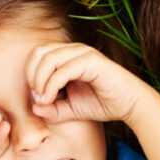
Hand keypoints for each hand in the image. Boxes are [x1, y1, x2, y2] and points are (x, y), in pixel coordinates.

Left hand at [26, 42, 143, 124]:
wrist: (130, 105)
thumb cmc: (101, 103)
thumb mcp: (70, 109)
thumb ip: (51, 109)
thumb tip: (34, 107)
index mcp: (67, 56)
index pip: (38, 55)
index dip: (29, 74)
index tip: (35, 97)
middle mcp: (74, 50)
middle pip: (40, 52)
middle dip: (31, 75)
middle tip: (36, 97)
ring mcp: (83, 53)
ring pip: (49, 57)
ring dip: (40, 80)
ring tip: (43, 99)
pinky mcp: (92, 61)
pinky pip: (64, 69)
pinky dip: (52, 84)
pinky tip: (51, 98)